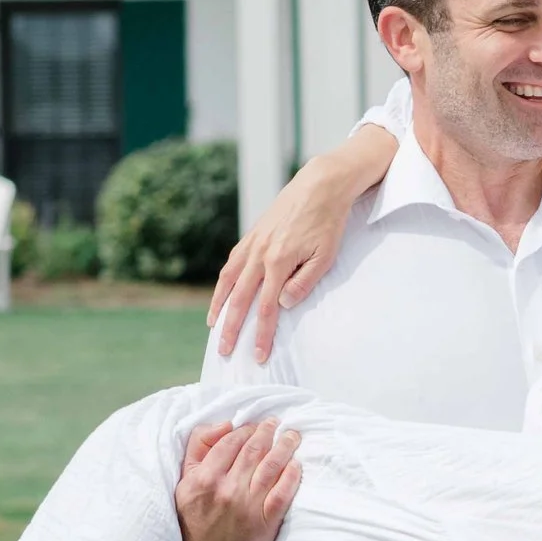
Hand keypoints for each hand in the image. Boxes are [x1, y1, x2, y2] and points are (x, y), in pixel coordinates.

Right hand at [176, 418, 301, 540]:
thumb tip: (226, 425)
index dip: (245, 430)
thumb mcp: (184, 480)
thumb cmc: (194, 516)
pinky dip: (291, 476)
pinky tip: (296, 464)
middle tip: (275, 424)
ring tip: (292, 436)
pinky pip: (282, 493)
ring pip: (271, 467)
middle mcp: (227, 490)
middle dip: (267, 432)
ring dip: (285, 447)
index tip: (253, 426)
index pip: (231, 442)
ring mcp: (247, 506)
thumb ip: (199, 447)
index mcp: (205, 478)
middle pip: (254, 451)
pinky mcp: (264, 522)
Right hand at [207, 128, 396, 361]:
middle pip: (240, 299)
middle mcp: (260, 254)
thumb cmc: (328, 221)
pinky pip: (232, 262)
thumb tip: (281, 304)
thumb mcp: (325, 256)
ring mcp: (253, 243)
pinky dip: (224, 281)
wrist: (320, 185)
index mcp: (278, 262)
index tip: (258, 356)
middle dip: (231, 329)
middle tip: (224, 352)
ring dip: (219, 305)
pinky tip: (222, 292)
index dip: (261, 335)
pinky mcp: (253, 234)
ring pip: (229, 280)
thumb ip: (304, 282)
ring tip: (212, 326)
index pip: (265, 309)